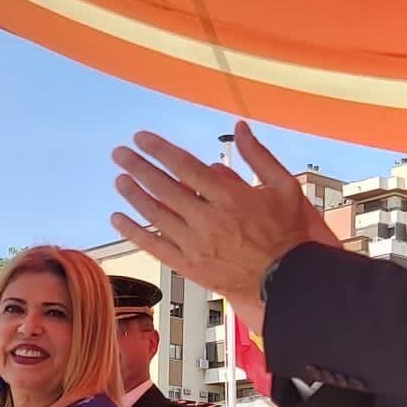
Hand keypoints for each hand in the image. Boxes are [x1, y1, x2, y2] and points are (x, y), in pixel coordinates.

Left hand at [110, 121, 342, 335]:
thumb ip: (258, 155)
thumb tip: (240, 127)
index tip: (141, 138)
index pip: (185, 166)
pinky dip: (134, 232)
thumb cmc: (288, 232)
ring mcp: (196, 244)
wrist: (288, 279)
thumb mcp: (284, 185)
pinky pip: (155, 246)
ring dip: (134, 195)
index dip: (159, 150)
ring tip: (119, 180)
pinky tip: (118, 219)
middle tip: (119, 154)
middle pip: (164, 188)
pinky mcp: (189, 266)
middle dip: (138, 167)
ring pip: (156, 215)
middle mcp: (208, 219)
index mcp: (229, 197)